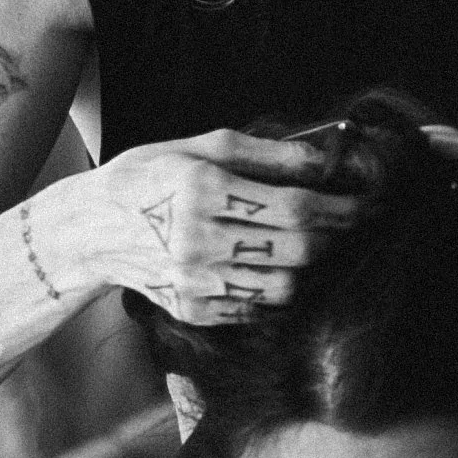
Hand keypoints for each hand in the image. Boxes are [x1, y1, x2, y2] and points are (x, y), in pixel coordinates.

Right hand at [71, 131, 369, 327]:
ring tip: (310, 243)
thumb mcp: (198, 147)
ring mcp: (196, 282)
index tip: (364, 202)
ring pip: (285, 285)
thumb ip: (263, 152)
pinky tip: (272, 264)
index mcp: (201, 190)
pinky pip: (259, 307)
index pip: (294, 206)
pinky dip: (276, 287)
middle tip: (350, 222)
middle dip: (335, 236)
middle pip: (297, 249)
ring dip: (309, 265)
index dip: (339, 206)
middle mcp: (198, 240)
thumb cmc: (149, 178)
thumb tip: (323, 157)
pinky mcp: (195, 310)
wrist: (92, 231)